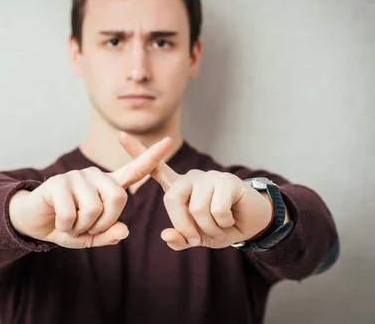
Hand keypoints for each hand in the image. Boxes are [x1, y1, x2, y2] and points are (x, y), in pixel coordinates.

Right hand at [9, 136, 172, 248]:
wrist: (32, 220)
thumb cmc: (66, 225)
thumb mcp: (89, 236)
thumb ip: (108, 235)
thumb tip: (124, 231)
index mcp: (107, 186)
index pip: (134, 170)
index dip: (151, 158)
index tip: (169, 142)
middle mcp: (94, 176)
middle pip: (118, 198)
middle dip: (105, 222)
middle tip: (88, 228)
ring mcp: (76, 176)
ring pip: (94, 208)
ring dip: (82, 227)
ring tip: (71, 224)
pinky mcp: (58, 183)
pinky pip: (72, 214)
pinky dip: (66, 227)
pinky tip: (59, 222)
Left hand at [118, 132, 273, 250]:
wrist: (253, 224)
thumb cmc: (222, 227)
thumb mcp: (199, 238)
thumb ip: (181, 238)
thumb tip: (167, 235)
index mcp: (180, 188)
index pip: (156, 169)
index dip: (138, 152)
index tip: (121, 135)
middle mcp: (192, 179)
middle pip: (172, 199)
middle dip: (184, 225)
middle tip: (198, 237)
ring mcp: (209, 177)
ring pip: (197, 209)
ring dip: (210, 227)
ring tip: (220, 225)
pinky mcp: (226, 180)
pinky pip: (216, 209)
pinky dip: (223, 222)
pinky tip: (231, 217)